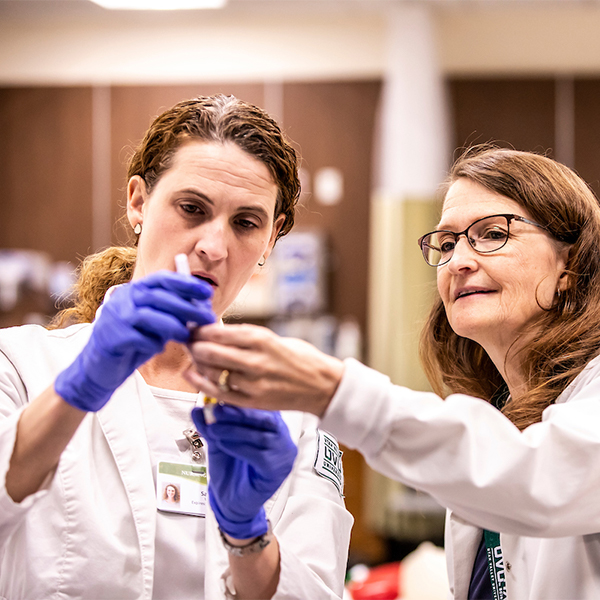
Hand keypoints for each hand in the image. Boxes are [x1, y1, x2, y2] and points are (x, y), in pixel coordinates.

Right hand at [55, 271, 214, 411]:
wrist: (98, 367)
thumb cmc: (133, 342)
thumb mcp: (154, 324)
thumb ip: (172, 314)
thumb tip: (202, 310)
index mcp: (135, 290)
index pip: (162, 279)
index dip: (186, 283)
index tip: (207, 292)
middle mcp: (123, 298)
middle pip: (159, 297)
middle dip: (187, 307)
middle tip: (208, 318)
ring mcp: (115, 317)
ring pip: (149, 316)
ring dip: (173, 326)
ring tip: (187, 336)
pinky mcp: (112, 338)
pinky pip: (139, 339)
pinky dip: (153, 344)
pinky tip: (158, 349)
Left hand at [184, 323, 343, 416]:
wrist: (322, 385)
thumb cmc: (299, 358)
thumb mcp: (274, 338)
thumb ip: (246, 337)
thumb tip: (216, 331)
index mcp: (261, 338)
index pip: (218, 332)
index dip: (199, 329)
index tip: (191, 326)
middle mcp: (255, 360)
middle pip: (210, 351)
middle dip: (193, 344)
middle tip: (185, 339)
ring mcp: (252, 382)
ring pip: (211, 371)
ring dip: (196, 362)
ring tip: (191, 355)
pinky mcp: (252, 401)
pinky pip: (219, 392)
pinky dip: (201, 383)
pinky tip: (190, 375)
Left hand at [191, 404, 296, 538]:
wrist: (232, 502)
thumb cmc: (230, 469)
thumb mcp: (217, 442)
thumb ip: (211, 425)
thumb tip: (198, 408)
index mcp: (272, 424)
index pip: (261, 406)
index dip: (240, 399)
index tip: (218, 394)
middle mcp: (282, 437)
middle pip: (266, 418)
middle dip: (238, 413)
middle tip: (215, 409)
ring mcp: (283, 455)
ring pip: (262, 436)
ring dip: (235, 430)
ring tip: (213, 428)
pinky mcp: (277, 471)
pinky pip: (260, 456)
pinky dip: (239, 447)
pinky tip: (223, 444)